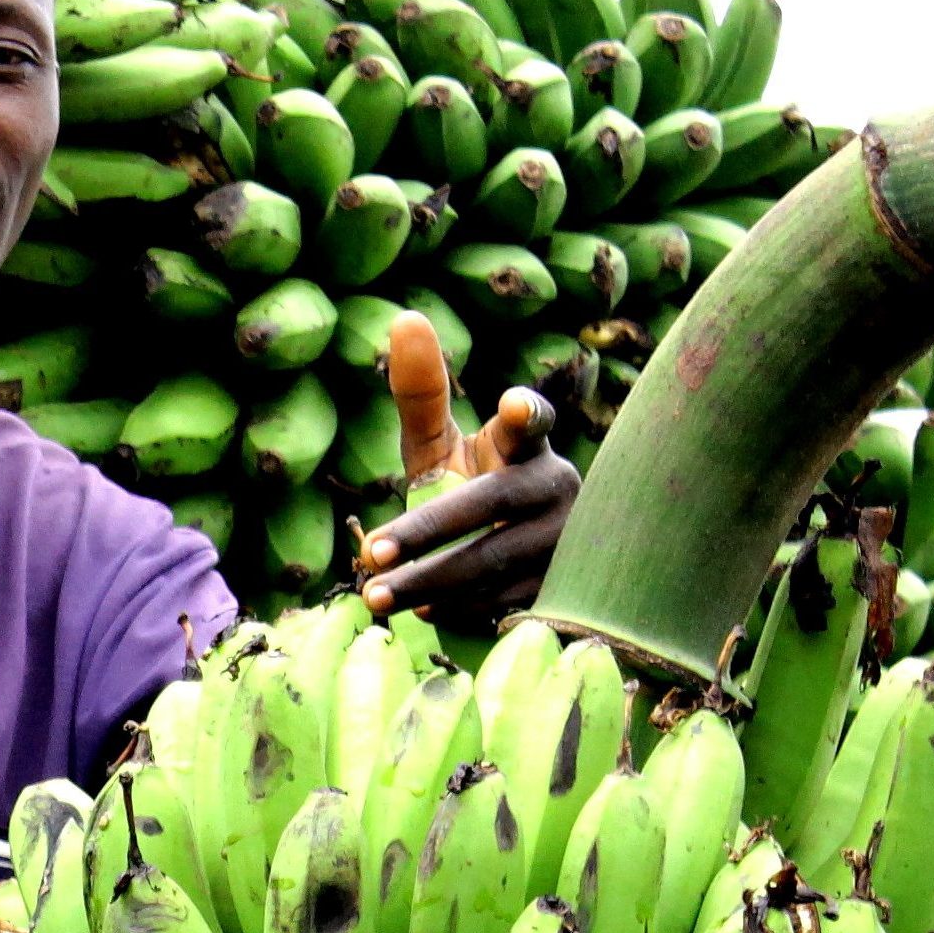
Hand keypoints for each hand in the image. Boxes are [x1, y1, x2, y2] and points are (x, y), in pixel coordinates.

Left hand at [357, 309, 579, 621]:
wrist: (519, 559)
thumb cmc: (471, 487)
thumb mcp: (442, 446)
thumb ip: (422, 395)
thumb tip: (405, 319)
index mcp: (525, 445)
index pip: (529, 421)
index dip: (522, 414)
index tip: (510, 406)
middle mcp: (554, 487)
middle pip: (488, 505)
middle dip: (424, 533)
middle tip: (368, 555)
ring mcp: (565, 541)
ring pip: (493, 563)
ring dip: (429, 584)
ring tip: (373, 597)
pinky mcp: (563, 588)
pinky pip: (504, 602)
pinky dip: (458, 610)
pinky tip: (420, 614)